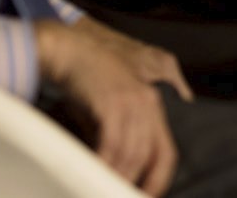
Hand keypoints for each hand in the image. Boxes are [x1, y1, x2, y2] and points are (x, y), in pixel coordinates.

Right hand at [34, 19, 181, 193]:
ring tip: (100, 188)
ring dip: (117, 176)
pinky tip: (94, 172)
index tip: (145, 196)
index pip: (167, 152)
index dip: (159, 180)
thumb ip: (116, 138)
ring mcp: (132, 101)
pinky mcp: (113, 102)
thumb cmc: (86, 83)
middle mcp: (148, 104)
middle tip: (119, 195)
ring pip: (132, 153)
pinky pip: (113, 144)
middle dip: (137, 182)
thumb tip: (111, 170)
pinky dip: (104, 163)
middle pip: (152, 156)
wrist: (69, 52)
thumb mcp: (108, 111)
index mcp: (152, 107)